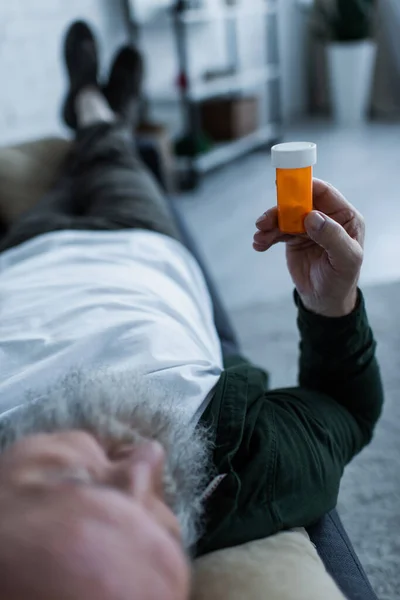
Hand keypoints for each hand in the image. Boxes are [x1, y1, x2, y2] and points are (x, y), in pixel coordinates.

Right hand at [253, 179, 364, 316]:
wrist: (324, 301)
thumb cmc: (341, 280)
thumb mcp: (345, 260)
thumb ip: (332, 237)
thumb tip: (312, 216)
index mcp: (345, 217)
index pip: (324, 193)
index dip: (305, 187)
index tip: (285, 188)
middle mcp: (326, 218)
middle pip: (299, 202)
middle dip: (280, 208)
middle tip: (264, 220)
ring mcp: (308, 228)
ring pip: (285, 216)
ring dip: (269, 224)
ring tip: (260, 237)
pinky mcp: (294, 238)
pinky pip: (277, 231)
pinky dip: (266, 236)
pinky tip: (259, 245)